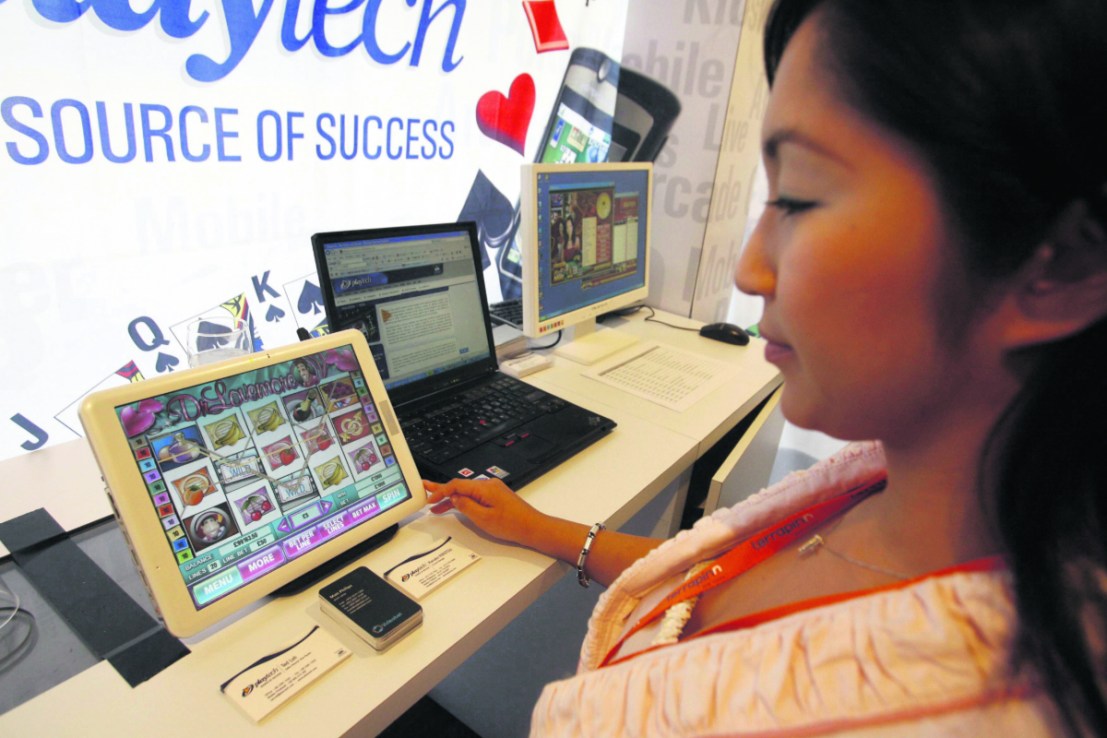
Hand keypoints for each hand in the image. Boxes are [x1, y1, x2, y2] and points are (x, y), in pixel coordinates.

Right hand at [424, 477, 544, 546]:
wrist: (532, 527)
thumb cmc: (513, 524)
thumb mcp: (483, 518)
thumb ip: (466, 506)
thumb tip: (454, 498)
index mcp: (484, 488)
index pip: (456, 485)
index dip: (440, 491)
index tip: (429, 498)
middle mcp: (488, 485)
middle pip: (460, 486)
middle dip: (441, 490)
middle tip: (425, 490)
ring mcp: (492, 490)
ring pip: (466, 491)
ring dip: (451, 498)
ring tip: (436, 506)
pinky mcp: (496, 496)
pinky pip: (475, 495)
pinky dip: (463, 500)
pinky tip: (455, 506)